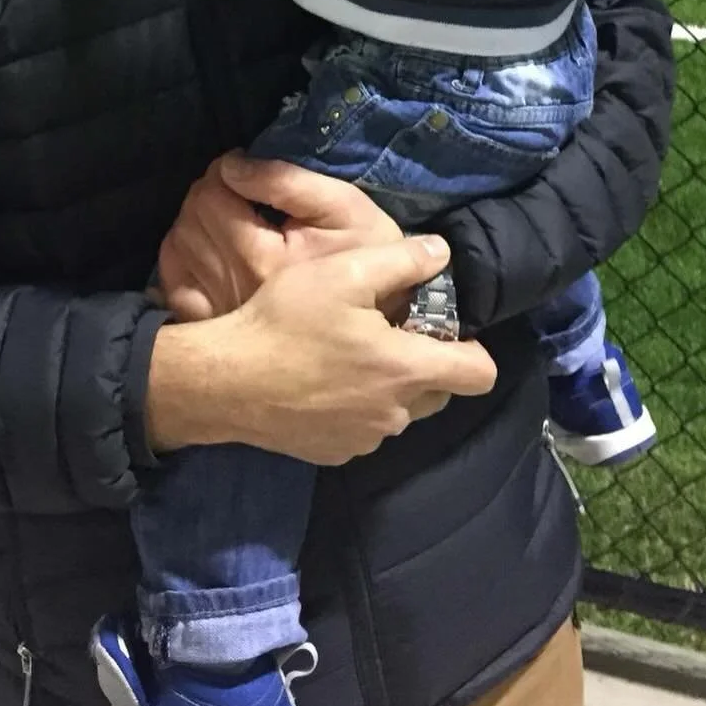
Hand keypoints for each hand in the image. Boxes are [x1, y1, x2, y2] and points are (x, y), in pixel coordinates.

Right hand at [146, 236, 496, 464]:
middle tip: (388, 333)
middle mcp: (394, 414)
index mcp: (406, 369)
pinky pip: (363, 428)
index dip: (473, 349)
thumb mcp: (344, 273)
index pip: (479, 373)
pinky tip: (321, 381)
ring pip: (398, 410)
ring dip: (387, 386)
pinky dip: (355, 407)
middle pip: (440, 392)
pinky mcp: (334, 452)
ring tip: (347, 354)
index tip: (445, 328)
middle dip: (426, 364)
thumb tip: (441, 253)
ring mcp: (364, 439)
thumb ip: (402, 261)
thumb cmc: (286, 321)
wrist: (226, 381)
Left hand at [159, 153, 402, 320]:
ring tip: (227, 218)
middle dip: (208, 191)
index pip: (210, 195)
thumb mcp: (345, 208)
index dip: (223, 169)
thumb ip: (287, 182)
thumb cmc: (369, 261)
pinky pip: (174, 284)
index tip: (245, 168)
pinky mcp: (214, 327)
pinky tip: (207, 252)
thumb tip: (233, 166)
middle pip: (190, 218)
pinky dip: (181, 259)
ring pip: (176, 247)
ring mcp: (218, 311)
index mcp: (261, 257)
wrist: (379, 328)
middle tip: (239, 191)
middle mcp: (231, 286)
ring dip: (194, 221)